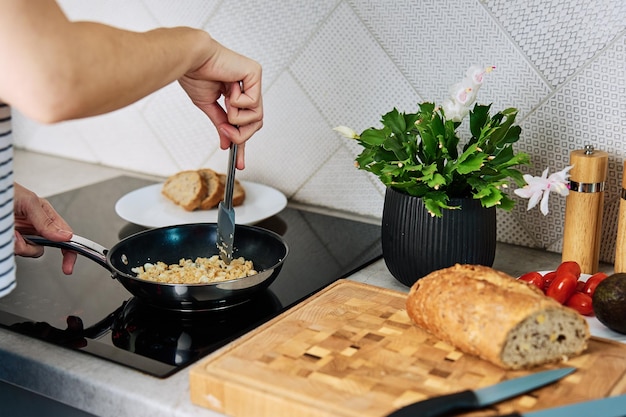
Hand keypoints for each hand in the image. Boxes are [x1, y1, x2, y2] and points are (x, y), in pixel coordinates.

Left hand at [13, 183, 76, 273]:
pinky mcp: (11, 241)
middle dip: (32, 248)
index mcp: (46, 216)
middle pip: (44, 247)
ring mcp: (22, 235)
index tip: (68, 264)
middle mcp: (35, 227)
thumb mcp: (29, 202)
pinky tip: (7, 235)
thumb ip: (47, 221)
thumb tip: (65, 236)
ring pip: (28, 251)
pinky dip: (10, 245)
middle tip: (22, 244)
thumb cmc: (5, 190)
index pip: (65, 235)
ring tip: (10, 232)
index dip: (70, 250)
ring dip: (18, 245)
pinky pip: (15, 251)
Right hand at [178, 40, 262, 168]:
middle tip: (226, 131)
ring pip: (256, 117)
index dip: (242, 144)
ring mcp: (254, 81)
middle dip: (240, 134)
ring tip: (225, 101)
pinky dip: (236, 102)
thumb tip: (225, 143)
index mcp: (239, 94)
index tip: (239, 163)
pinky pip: (252, 103)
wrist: (190, 60)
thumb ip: (221, 124)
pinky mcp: (255, 74)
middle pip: (255, 124)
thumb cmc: (196, 74)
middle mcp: (249, 87)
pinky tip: (228, 87)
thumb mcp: (209, 107)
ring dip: (236, 116)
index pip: (246, 123)